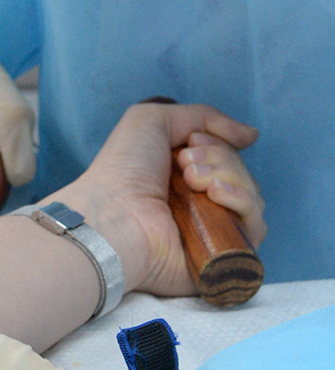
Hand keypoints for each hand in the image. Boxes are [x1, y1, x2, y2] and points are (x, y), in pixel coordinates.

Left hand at [58, 102, 262, 297]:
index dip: (216, 143)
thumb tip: (251, 135)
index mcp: (185, 175)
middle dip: (219, 158)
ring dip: (229, 176)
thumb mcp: (154, 120)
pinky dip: (243, 202)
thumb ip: (204, 116)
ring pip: (251, 196)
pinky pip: (256, 226)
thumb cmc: (124, 168)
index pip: (226, 155)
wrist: (114, 215)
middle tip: (185, 165)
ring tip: (193, 180)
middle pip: (241, 173)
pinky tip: (216, 194)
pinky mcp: (224, 253)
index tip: (191, 142)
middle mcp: (201, 202)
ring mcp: (214, 228)